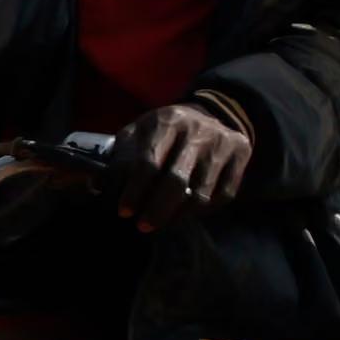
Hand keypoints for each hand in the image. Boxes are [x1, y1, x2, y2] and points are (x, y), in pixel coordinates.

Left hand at [106, 99, 250, 228]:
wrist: (212, 113)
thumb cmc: (165, 130)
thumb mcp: (139, 131)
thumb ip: (122, 155)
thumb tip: (99, 185)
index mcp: (167, 122)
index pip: (148, 164)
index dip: (134, 192)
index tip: (124, 211)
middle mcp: (198, 131)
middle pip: (176, 182)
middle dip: (156, 210)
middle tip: (142, 226)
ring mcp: (223, 144)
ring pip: (201, 193)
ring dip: (178, 215)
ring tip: (162, 223)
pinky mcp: (241, 156)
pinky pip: (223, 195)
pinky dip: (203, 211)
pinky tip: (185, 214)